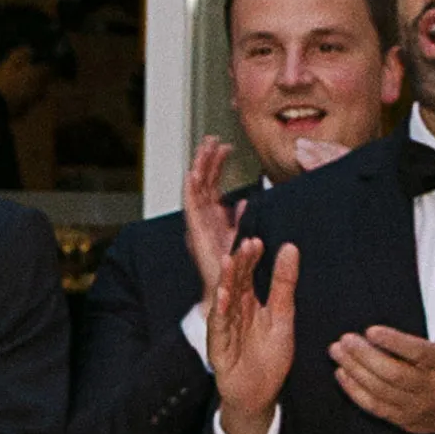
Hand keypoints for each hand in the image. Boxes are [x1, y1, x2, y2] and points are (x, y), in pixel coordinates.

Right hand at [179, 132, 238, 300]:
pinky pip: (191, 208)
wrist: (228, 295)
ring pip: (195, 191)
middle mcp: (203, 221)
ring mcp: (198, 227)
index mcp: (213, 220)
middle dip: (206, 160)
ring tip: (204, 148)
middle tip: (211, 138)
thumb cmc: (234, 273)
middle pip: (203, 184)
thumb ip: (240, 219)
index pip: (213, 186)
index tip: (225, 146)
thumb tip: (243, 202)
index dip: (217, 165)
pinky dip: (191, 190)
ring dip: (198, 168)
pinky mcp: (196, 235)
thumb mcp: (242, 239)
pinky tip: (193, 173)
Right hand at [205, 228, 297, 433]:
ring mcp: (224, 328)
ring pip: (224, 301)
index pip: (248, 274)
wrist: (259, 394)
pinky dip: (220, 311)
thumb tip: (290, 248)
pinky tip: (223, 296)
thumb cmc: (270, 357)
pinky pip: (219, 327)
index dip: (251, 258)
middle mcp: (234, 312)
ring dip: (226, 281)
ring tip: (229, 261)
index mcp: (250, 302)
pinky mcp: (219, 347)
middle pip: (235, 283)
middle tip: (245, 244)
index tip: (256, 241)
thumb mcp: (283, 316)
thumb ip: (284, 284)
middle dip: (239, 264)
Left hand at [335, 272, 434, 433]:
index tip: (370, 330)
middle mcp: (430, 386)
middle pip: (393, 373)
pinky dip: (355, 391)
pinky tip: (342, 373)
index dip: (393, 342)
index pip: (417, 352)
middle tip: (344, 340)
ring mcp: (415, 405)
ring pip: (380, 390)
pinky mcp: (402, 418)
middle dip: (365, 356)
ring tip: (337, 351)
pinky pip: (374, 406)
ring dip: (355, 371)